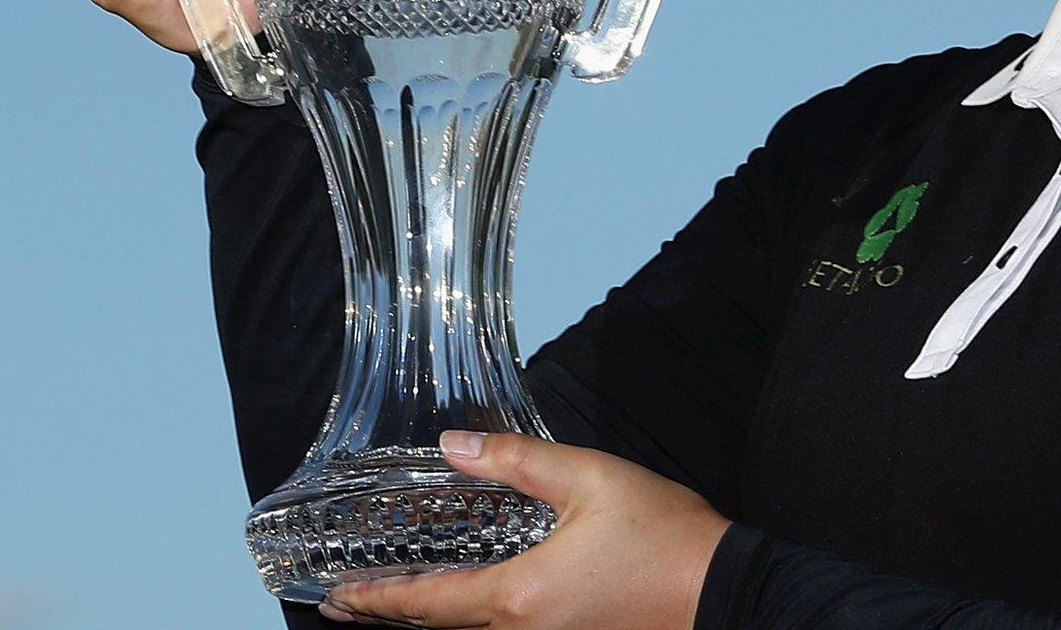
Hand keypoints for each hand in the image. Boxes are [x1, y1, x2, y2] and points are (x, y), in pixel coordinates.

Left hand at [319, 431, 733, 629]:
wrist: (724, 589)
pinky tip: (473, 605)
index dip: (376, 601)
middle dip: (391, 615)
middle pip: (443, 628)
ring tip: (400, 603)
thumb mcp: (589, 480)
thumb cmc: (663, 537)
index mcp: (519, 595)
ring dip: (434, 618)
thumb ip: (518, 462)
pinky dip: (474, 619)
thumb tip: (454, 448)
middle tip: (347, 606)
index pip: (427, 604)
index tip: (337, 599)